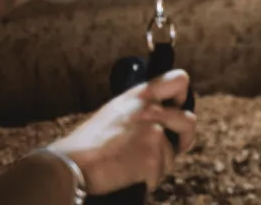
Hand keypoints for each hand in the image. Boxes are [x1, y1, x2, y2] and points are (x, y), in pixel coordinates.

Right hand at [48, 69, 196, 193]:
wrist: (71, 166)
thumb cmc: (87, 144)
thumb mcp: (115, 111)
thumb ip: (141, 108)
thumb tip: (164, 115)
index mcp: (140, 95)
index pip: (179, 80)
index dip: (183, 96)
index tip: (178, 108)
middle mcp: (151, 110)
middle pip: (189, 120)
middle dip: (185, 137)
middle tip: (180, 146)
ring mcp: (153, 134)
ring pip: (172, 154)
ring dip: (158, 163)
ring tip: (131, 165)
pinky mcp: (152, 158)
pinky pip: (159, 174)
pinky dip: (147, 179)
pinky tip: (127, 175)